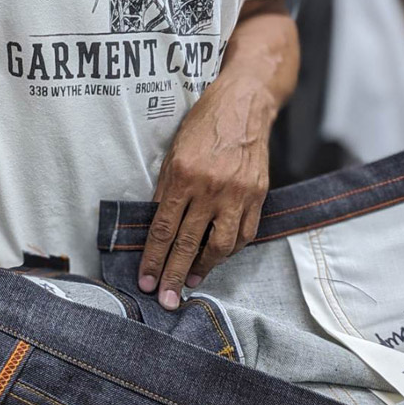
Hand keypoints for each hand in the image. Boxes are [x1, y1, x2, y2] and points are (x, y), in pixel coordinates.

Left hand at [138, 75, 274, 309]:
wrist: (245, 104)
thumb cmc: (204, 124)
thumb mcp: (174, 151)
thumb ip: (167, 189)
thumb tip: (158, 225)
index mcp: (184, 176)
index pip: (163, 228)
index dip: (152, 259)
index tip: (146, 281)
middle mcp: (211, 188)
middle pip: (189, 243)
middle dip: (174, 275)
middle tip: (165, 300)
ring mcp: (237, 194)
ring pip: (221, 245)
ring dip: (204, 268)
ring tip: (191, 281)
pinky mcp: (258, 195)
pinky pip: (244, 233)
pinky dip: (231, 249)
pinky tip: (218, 256)